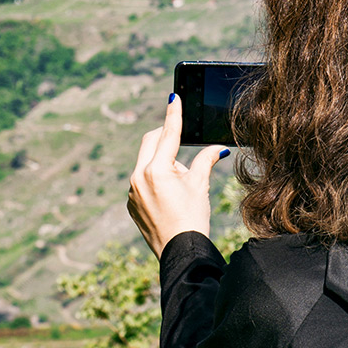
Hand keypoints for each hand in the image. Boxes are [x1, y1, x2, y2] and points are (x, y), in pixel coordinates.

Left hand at [128, 94, 229, 256]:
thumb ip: (205, 161)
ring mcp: (131, 191)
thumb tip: (216, 148)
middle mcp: (139, 177)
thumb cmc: (193, 218)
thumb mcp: (200, 186)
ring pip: (145, 162)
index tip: (174, 96)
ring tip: (180, 183)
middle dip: (165, 137)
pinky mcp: (130, 203)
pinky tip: (169, 197)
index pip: (168, 133)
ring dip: (161, 161)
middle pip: (150, 142)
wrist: (180, 252)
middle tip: (181, 142)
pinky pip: (140, 181)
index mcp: (157, 170)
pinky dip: (154, 179)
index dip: (173, 113)